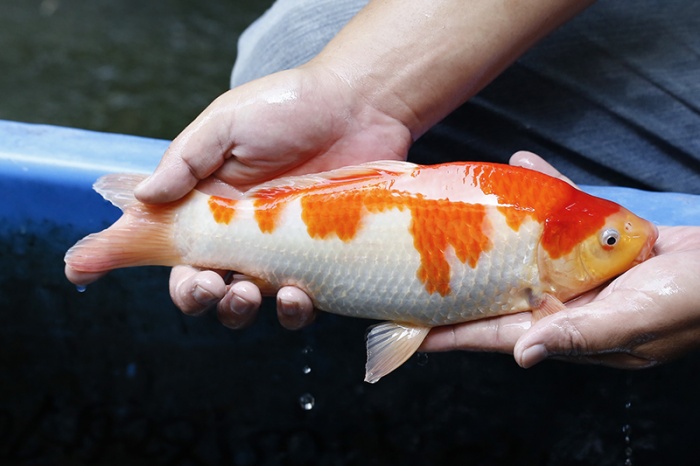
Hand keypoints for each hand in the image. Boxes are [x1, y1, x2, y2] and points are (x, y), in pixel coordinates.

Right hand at [136, 65, 410, 328]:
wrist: (360, 105)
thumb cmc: (288, 106)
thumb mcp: (226, 123)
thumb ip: (185, 161)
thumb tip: (142, 199)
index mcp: (209, 202)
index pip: (171, 244)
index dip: (146, 265)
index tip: (127, 274)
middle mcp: (241, 233)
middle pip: (206, 284)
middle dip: (199, 296)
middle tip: (212, 286)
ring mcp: (282, 249)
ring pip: (249, 300)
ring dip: (240, 309)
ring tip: (249, 292)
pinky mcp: (321, 258)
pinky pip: (302, 301)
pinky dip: (294, 311)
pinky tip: (296, 295)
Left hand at [421, 152, 699, 368]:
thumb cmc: (691, 301)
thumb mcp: (635, 321)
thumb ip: (580, 335)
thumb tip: (522, 355)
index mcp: (566, 331)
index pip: (493, 333)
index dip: (451, 332)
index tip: (409, 327)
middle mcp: (562, 303)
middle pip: (495, 293)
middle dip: (456, 284)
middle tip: (413, 271)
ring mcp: (576, 272)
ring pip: (520, 252)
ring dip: (491, 232)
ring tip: (453, 214)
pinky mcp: (596, 242)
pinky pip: (561, 216)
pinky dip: (546, 190)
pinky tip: (527, 166)